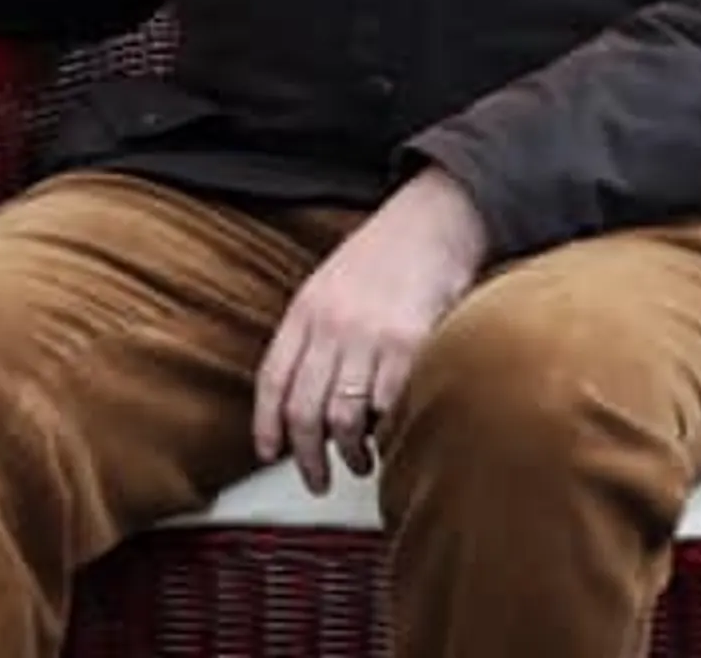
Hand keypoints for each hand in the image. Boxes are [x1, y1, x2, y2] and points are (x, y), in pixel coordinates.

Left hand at [252, 169, 491, 478]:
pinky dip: (388, 433)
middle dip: (306, 456)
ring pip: (343, 417)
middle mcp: (330, 326)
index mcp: (305, 310)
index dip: (266, 423)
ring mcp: (369, 338)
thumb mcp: (331, 283)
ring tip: (359, 462)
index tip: (269, 453)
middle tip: (316, 480)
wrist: (433, 220)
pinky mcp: (410, 346)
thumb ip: (315, 331)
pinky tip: (393, 439)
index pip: (273, 379)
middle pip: (303, 409)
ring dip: (349, 453)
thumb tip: (306, 391)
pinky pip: (389, 407)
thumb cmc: (387, 254)